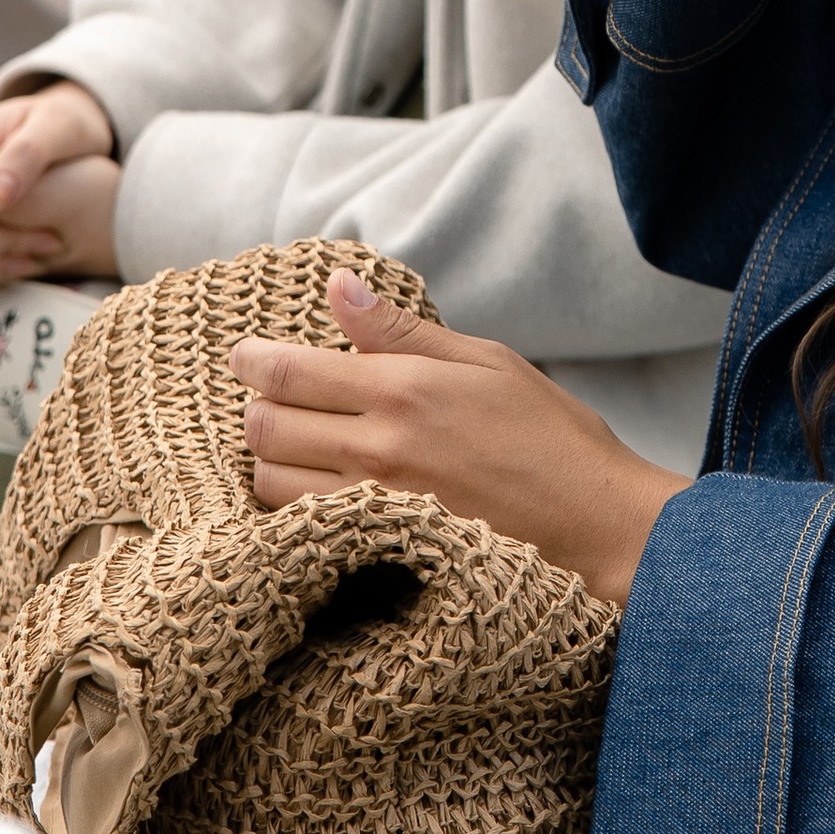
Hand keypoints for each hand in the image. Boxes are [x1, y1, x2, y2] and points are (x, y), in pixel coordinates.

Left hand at [231, 268, 678, 609]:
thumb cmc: (547, 434)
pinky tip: (315, 489)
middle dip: (258, 407)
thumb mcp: (485, 360)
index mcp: (405, 389)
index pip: (291, 370)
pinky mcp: (377, 547)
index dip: (253, 359)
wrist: (590, 522)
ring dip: (271, 459)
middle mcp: (379, 448)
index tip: (245, 355)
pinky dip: (291, 504)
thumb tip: (339, 287)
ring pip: (271, 482)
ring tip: (299, 444)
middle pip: (265, 427)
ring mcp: (374, 505)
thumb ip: (402, 329)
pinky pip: (299, 526)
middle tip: (279, 398)